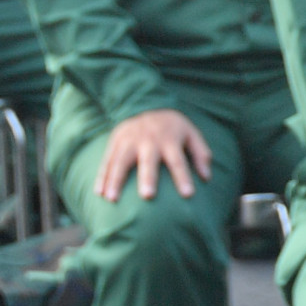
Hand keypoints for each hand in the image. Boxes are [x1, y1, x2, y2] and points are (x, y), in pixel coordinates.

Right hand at [96, 109, 211, 202]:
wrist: (146, 105)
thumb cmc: (172, 128)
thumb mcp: (191, 134)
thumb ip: (201, 154)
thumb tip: (207, 177)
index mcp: (169, 139)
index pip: (178, 160)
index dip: (183, 177)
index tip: (188, 194)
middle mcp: (148, 140)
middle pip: (148, 161)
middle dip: (148, 178)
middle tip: (147, 196)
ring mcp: (129, 141)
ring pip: (120, 161)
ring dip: (115, 180)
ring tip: (112, 199)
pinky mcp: (114, 142)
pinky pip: (106, 161)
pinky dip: (101, 176)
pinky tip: (98, 193)